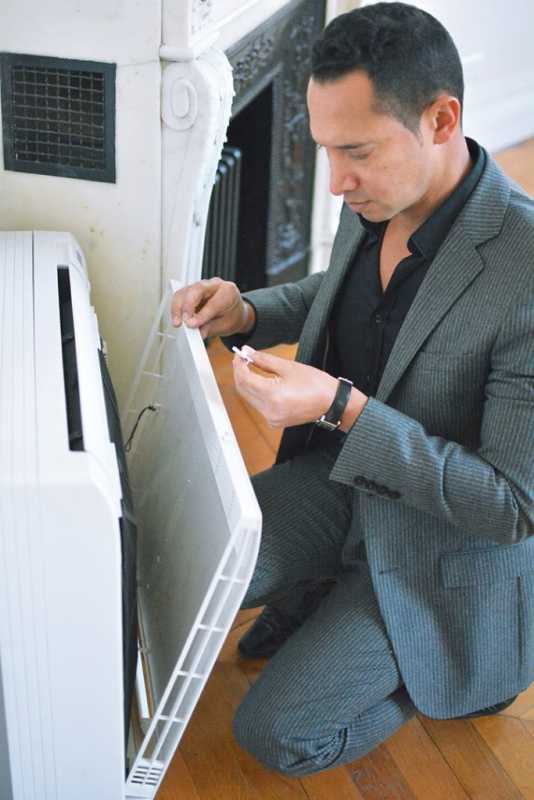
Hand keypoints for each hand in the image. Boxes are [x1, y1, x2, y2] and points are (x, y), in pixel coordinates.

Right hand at [170, 278, 254, 338]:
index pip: (213, 302)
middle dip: (187, 306)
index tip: (192, 324)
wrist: (234, 312)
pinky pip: (181, 296)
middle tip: (183, 322)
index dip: (202, 314)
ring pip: (184, 291)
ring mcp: (201, 286)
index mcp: (228, 291)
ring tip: (177, 322)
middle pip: (196, 290)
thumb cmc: (232, 316)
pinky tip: (177, 319)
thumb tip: (197, 332)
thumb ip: (210, 328)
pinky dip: (177, 308)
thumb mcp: (226, 325)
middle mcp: (214, 285)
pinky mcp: (191, 291)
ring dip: (178, 307)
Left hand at [232, 347, 366, 430]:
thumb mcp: (289, 367)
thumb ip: (264, 360)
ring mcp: (271, 418)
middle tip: (243, 358)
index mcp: (272, 395)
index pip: (244, 379)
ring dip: (247, 382)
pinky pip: (258, 405)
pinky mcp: (274, 421)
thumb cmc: (315, 383)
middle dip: (240, 373)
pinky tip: (261, 381)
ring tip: (252, 366)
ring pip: (249, 398)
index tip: (239, 354)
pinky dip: (256, 392)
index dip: (239, 365)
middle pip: (243, 390)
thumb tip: (247, 352)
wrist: (332, 403)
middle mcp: (269, 410)